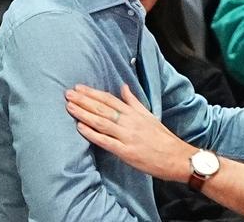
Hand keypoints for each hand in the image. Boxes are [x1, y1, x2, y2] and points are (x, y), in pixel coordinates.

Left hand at [65, 84, 193, 181]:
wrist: (175, 156)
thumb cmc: (161, 137)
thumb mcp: (148, 114)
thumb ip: (133, 101)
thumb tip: (123, 87)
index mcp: (134, 113)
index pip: (110, 99)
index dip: (93, 93)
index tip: (79, 88)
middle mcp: (129, 122)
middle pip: (103, 108)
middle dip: (84, 100)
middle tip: (68, 94)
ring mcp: (127, 136)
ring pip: (102, 122)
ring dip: (84, 113)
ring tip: (70, 106)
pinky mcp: (126, 151)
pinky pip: (106, 141)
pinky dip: (92, 133)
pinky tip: (80, 127)